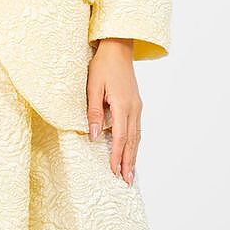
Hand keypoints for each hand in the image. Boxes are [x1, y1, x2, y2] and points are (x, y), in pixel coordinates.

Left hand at [87, 38, 140, 184]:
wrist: (118, 48)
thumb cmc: (102, 66)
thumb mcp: (92, 87)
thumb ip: (93, 112)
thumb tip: (94, 136)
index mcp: (122, 105)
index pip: (121, 137)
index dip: (117, 156)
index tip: (114, 171)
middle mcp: (134, 108)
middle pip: (132, 141)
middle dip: (129, 162)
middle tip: (127, 181)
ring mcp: (137, 106)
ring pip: (137, 136)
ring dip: (133, 155)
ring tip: (130, 172)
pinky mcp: (135, 104)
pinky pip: (137, 129)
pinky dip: (134, 143)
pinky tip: (132, 151)